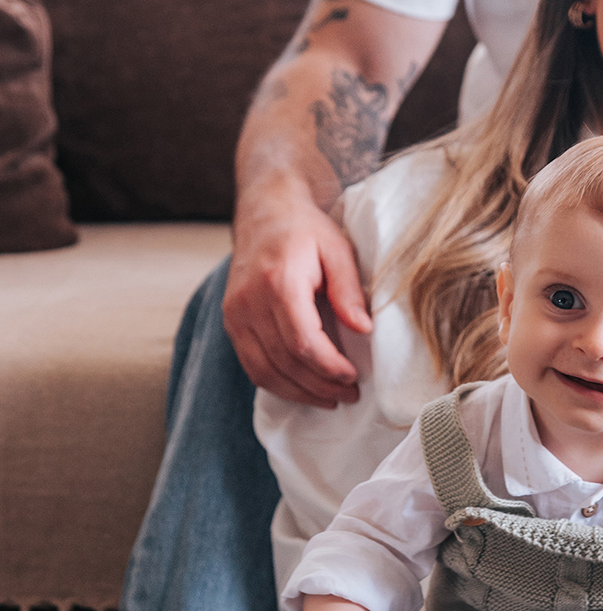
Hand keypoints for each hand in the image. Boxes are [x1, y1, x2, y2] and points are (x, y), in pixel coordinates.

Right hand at [224, 185, 372, 405]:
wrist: (265, 212)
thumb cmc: (306, 230)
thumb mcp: (337, 249)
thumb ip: (348, 290)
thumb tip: (363, 329)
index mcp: (279, 283)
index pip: (302, 343)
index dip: (328, 368)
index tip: (353, 377)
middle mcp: (250, 302)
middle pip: (284, 362)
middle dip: (319, 385)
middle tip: (349, 395)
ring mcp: (235, 314)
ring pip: (264, 371)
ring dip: (299, 392)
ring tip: (330, 399)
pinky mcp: (231, 321)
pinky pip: (251, 364)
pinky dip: (277, 383)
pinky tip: (302, 388)